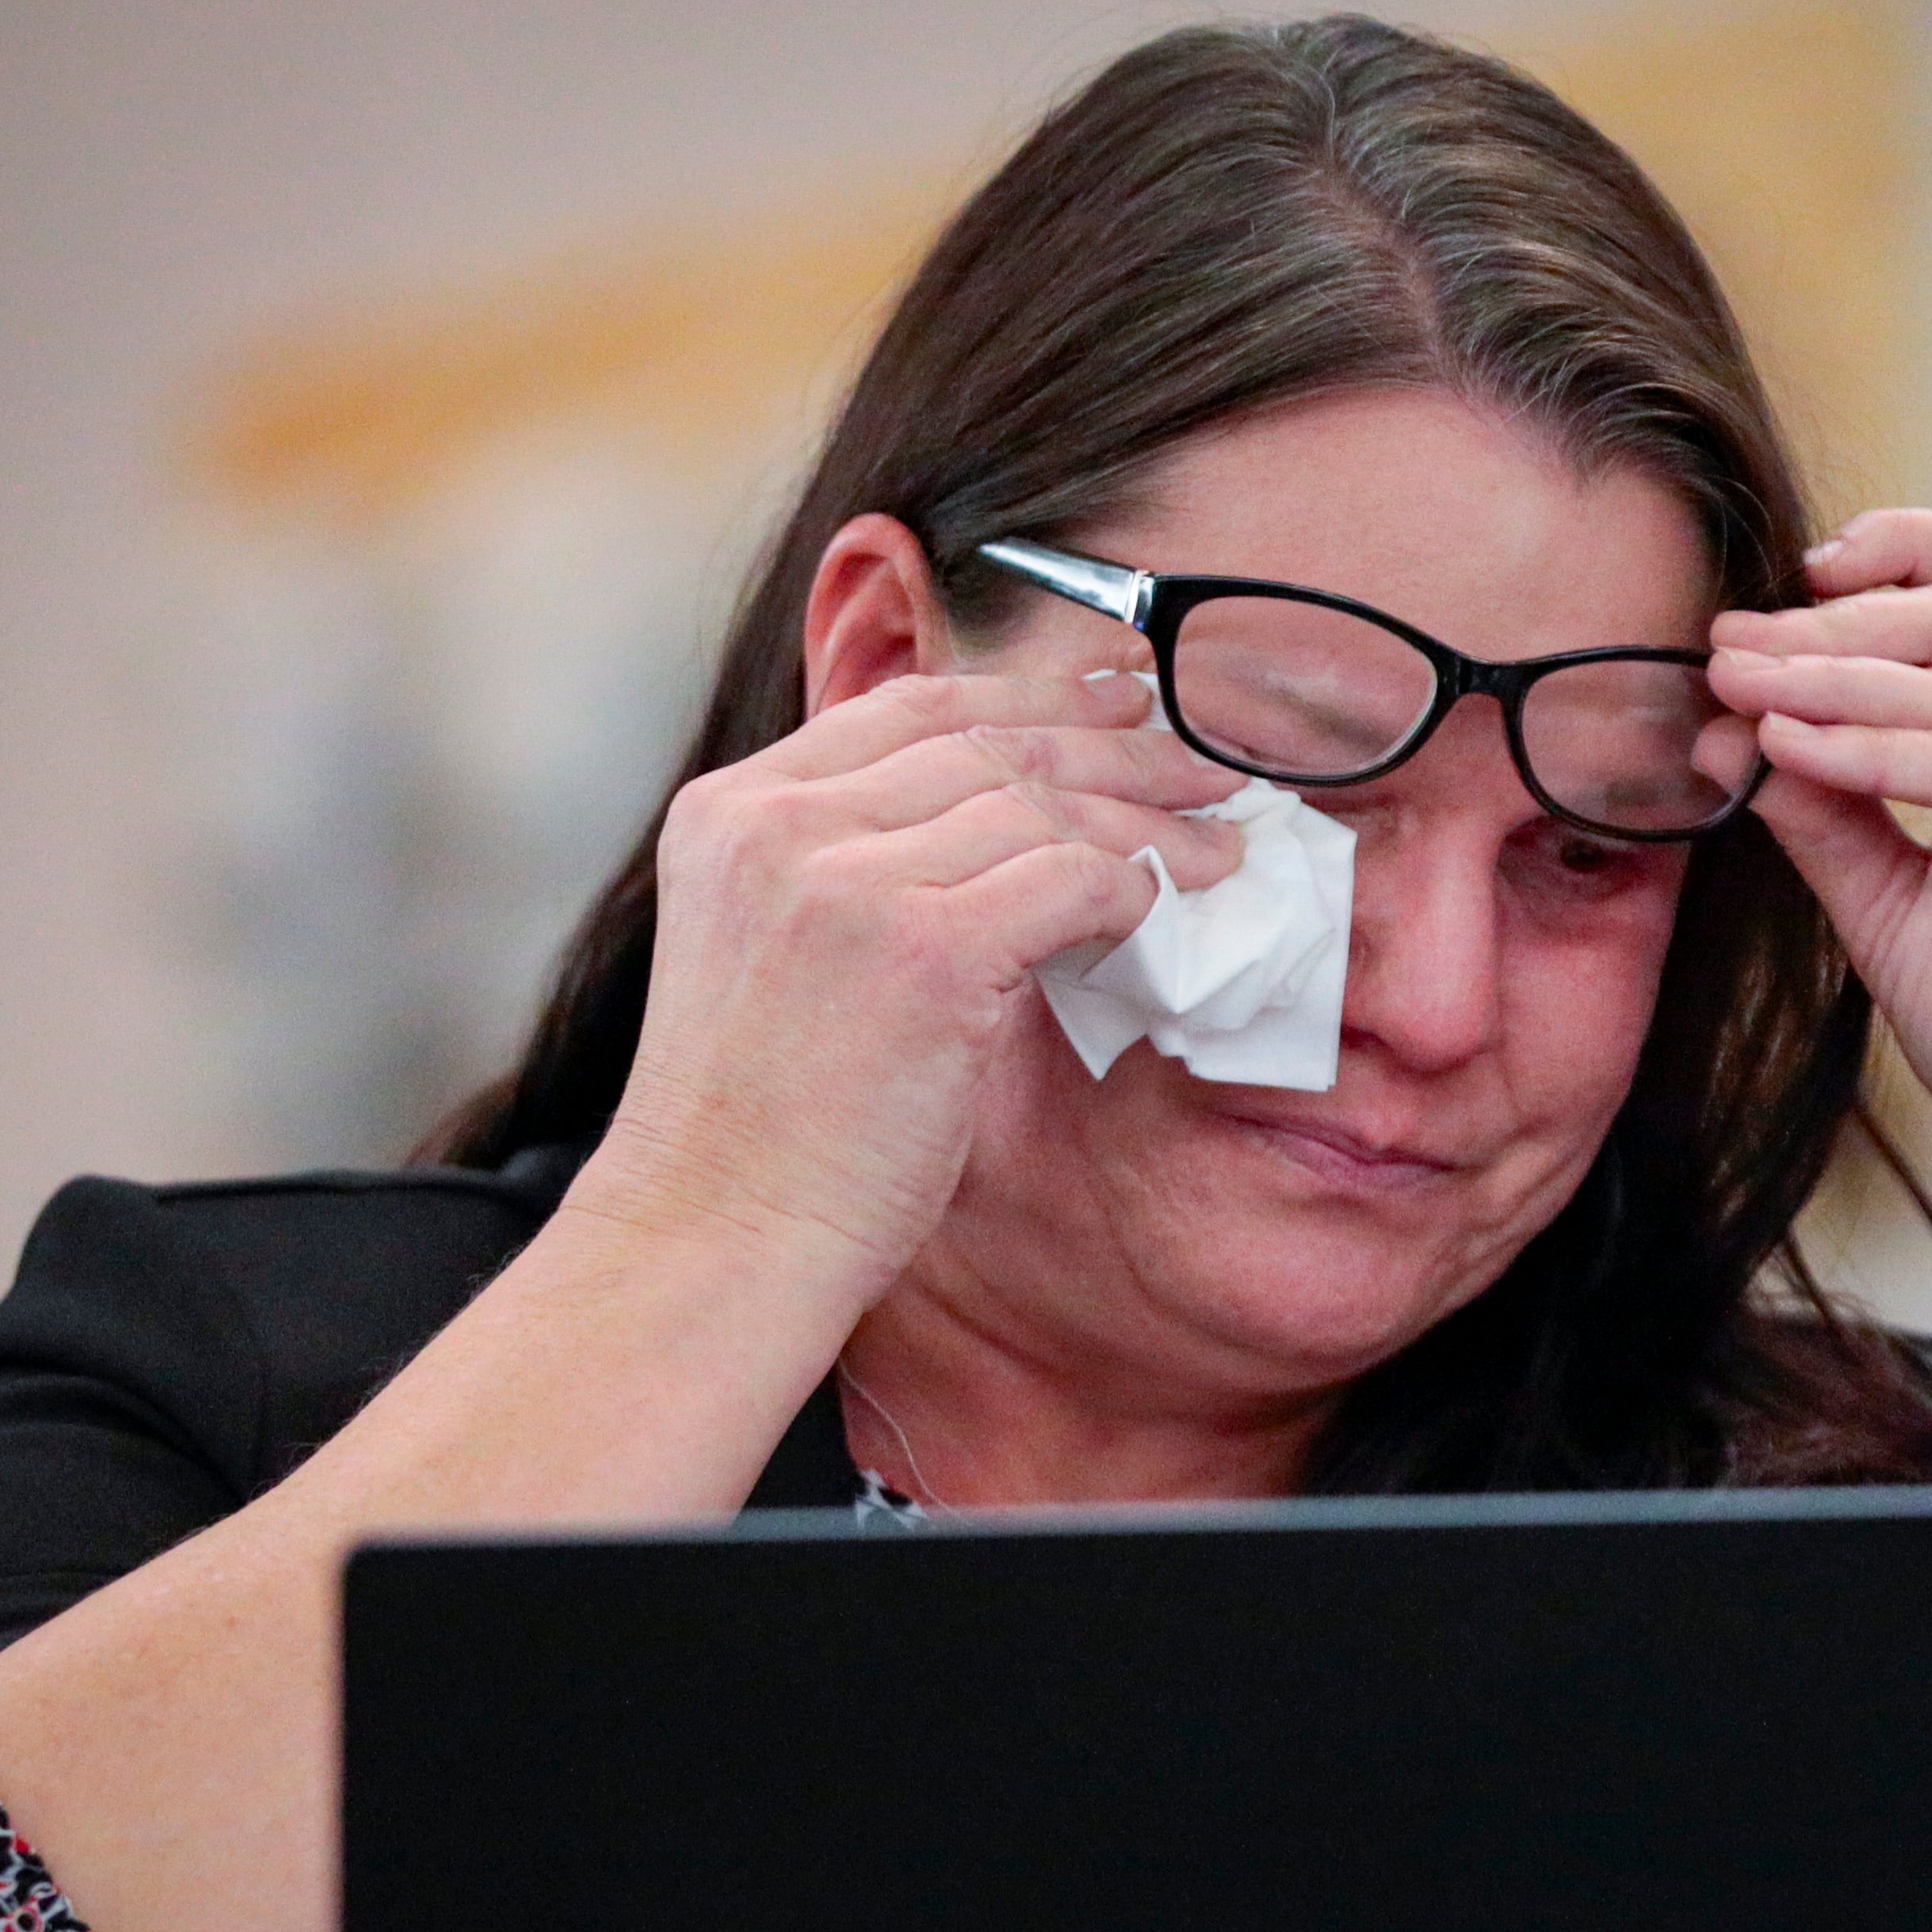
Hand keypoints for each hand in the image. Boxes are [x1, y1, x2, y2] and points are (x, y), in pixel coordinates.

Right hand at [572, 670, 1242, 1303]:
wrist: (713, 1237)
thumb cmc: (759, 1130)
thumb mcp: (771, 951)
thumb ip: (849, 870)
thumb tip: (1002, 830)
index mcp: (732, 812)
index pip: (907, 708)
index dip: (1027, 694)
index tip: (1109, 703)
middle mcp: (781, 825)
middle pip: (986, 742)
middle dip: (1111, 746)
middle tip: (1198, 767)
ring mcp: (848, 882)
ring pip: (1040, 806)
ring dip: (1148, 824)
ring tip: (1218, 848)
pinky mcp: (925, 952)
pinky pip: (1072, 879)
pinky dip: (1133, 886)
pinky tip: (1163, 908)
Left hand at [1712, 510, 1931, 1211]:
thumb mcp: (1894, 909)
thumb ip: (1829, 814)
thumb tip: (1731, 730)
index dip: (1875, 576)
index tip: (1754, 622)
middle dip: (1831, 626)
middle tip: (1727, 651)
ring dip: (1838, 679)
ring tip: (1742, 688)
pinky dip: (1886, 753)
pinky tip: (1801, 748)